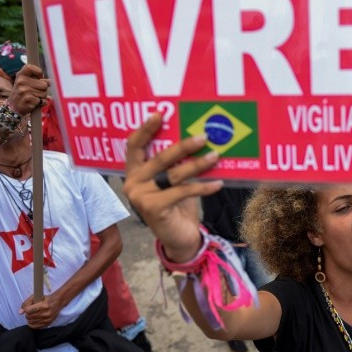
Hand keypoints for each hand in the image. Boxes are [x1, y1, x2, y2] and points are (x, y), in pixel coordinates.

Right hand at [8, 64, 49, 114]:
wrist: (14, 107)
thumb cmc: (23, 93)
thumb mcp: (26, 83)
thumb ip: (38, 80)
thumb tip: (49, 81)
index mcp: (20, 75)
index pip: (30, 67)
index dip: (39, 72)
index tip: (40, 77)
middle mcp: (21, 81)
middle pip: (44, 84)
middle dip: (43, 90)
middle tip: (35, 92)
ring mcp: (24, 90)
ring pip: (45, 93)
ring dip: (42, 97)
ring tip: (33, 97)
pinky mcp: (28, 99)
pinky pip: (43, 101)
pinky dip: (41, 103)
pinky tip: (34, 103)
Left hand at [20, 293, 62, 328]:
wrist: (58, 302)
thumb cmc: (46, 298)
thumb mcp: (36, 297)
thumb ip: (26, 303)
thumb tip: (20, 312)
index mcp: (43, 305)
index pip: (28, 311)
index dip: (26, 310)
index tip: (28, 308)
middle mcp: (46, 313)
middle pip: (29, 317)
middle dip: (27, 314)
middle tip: (30, 312)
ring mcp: (47, 319)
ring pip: (31, 322)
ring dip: (30, 319)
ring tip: (32, 315)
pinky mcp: (48, 323)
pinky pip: (36, 327)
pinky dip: (32, 324)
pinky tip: (33, 321)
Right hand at [124, 113, 223, 261]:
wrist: (180, 238)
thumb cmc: (178, 205)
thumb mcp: (174, 180)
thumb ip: (176, 164)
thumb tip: (197, 138)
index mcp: (134, 172)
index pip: (134, 145)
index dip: (145, 129)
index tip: (160, 114)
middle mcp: (133, 183)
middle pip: (159, 158)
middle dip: (183, 146)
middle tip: (203, 137)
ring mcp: (141, 197)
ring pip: (173, 174)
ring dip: (197, 164)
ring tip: (215, 156)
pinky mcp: (154, 209)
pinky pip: (183, 191)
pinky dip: (203, 187)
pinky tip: (217, 183)